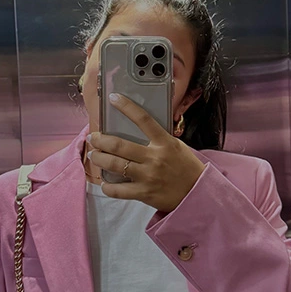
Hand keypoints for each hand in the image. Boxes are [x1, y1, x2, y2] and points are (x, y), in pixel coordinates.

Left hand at [86, 93, 206, 212]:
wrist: (196, 192)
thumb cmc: (186, 168)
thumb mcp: (176, 146)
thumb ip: (159, 139)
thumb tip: (138, 129)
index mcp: (164, 142)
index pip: (144, 119)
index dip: (127, 106)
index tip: (113, 98)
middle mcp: (154, 157)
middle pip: (119, 145)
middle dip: (101, 140)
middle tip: (94, 138)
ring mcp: (148, 176)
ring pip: (114, 164)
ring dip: (99, 159)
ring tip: (94, 156)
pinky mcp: (144, 193)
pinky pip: (119, 190)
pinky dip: (108, 186)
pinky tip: (105, 183)